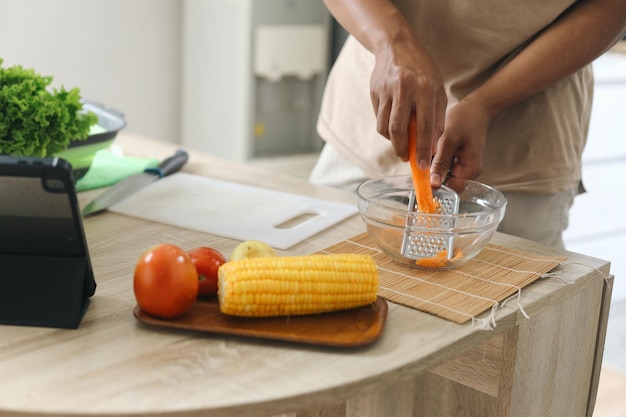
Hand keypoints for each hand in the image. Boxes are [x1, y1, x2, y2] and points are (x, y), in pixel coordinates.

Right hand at [369, 40, 446, 164]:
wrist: (397, 46)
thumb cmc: (422, 70)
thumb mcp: (437, 89)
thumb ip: (436, 117)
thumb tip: (434, 146)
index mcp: (423, 88)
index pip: (423, 126)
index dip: (423, 148)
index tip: (422, 164)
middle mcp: (403, 89)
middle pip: (398, 130)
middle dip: (402, 150)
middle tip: (406, 159)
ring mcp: (386, 90)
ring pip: (384, 127)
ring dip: (392, 141)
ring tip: (400, 145)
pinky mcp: (374, 92)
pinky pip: (378, 118)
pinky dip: (385, 129)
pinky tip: (393, 128)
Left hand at [430, 96, 491, 186]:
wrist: (477, 107)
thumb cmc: (466, 120)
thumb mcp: (450, 140)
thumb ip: (441, 162)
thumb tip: (434, 183)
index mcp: (470, 170)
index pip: (451, 189)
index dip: (436, 185)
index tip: (422, 177)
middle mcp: (467, 171)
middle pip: (445, 183)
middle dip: (433, 174)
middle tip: (425, 158)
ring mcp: (462, 165)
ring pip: (442, 174)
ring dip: (433, 165)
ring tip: (431, 149)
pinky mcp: (456, 159)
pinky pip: (442, 165)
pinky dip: (436, 159)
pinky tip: (434, 147)